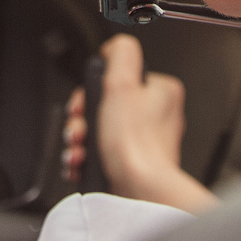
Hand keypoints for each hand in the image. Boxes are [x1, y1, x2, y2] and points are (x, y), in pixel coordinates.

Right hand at [63, 34, 216, 212]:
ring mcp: (144, 143)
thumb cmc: (135, 145)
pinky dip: (87, 158)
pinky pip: (101, 154)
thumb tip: (113, 48)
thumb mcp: (122, 82)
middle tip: (81, 128)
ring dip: (81, 140)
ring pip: (100, 131)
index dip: (92, 90)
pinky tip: (82, 162)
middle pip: (104, 105)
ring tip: (80, 149)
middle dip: (83, 119)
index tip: (86, 102)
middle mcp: (156, 117)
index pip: (117, 78)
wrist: (140, 191)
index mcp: (160, 92)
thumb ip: (120, 53)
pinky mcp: (132, 165)